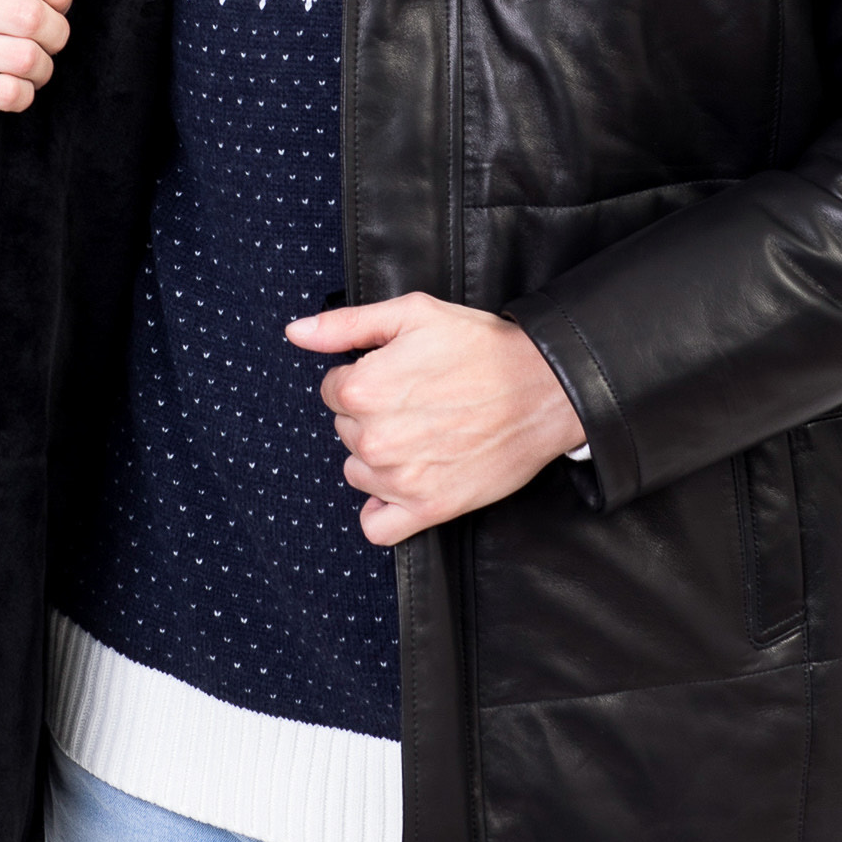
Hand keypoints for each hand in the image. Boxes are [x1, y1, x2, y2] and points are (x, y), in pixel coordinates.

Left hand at [286, 293, 583, 546]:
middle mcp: (374, 438)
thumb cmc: (483, 348)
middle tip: (420, 400)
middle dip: (373, 415)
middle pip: (345, 430)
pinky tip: (408, 482)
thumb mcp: (413, 314)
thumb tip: (296, 333)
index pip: (332, 390)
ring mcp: (399, 479)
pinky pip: (376, 526)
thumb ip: (345, 325)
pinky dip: (385, 509)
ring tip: (424, 434)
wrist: (545, 389)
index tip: (400, 375)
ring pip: (358, 472)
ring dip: (380, 458)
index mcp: (363, 388)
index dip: (365, 377)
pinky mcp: (428, 510)